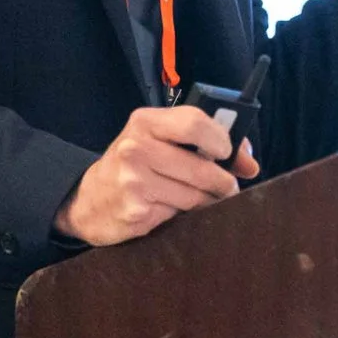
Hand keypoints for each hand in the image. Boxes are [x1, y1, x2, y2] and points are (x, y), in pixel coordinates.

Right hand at [54, 106, 261, 246]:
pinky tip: (172, 208)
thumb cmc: (133, 165)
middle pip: (201, 167)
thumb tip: (249, 163)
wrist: (88, 200)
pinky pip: (179, 215)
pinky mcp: (136, 211)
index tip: (227, 153)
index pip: (195, 123)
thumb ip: (202, 141)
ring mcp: (134, 181)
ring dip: (207, 201)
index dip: (220, 140)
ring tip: (201, 198)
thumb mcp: (158, 140)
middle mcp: (135, 148)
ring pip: (195, 195)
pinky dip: (185, 215)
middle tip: (227, 187)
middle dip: (223, 182)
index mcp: (145, 122)